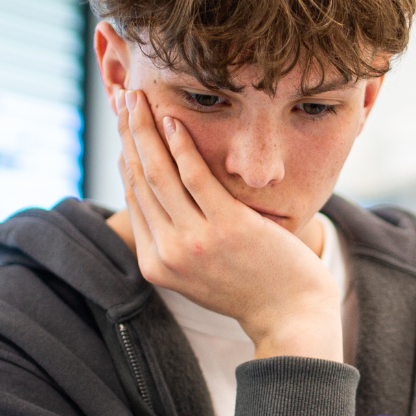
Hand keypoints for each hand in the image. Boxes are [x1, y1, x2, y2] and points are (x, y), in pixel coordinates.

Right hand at [118, 88, 341, 360]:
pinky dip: (181, 145)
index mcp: (157, 266)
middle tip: (124, 100)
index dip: (127, 157)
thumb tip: (162, 200)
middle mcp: (170, 254)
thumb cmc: (251, 288)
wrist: (291, 315)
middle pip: (141, 181)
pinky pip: (195, 176)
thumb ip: (178, 241)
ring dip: (146, 131)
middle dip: (129, 135)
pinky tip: (174, 120)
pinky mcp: (227, 227)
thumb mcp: (201, 272)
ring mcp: (197, 242)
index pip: (134, 199)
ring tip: (140, 99)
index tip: (124, 128)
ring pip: (160, 174)